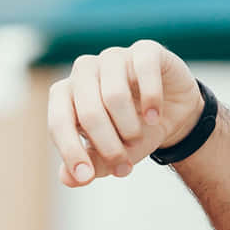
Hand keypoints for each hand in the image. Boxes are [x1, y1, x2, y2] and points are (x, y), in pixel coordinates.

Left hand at [47, 39, 203, 186]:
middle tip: (123, 166)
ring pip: (115, 93)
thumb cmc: (131, 134)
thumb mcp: (111, 156)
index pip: (59, 121)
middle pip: (88, 110)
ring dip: (128, 127)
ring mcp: (113, 57)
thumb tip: (68, 179)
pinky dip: (151, 99)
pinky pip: (144, 69)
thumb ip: (90, 165)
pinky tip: (155, 116)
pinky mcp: (144, 50)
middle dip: (107, 145)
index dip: (71, 150)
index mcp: (66, 96)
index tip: (86, 176)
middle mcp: (84, 72)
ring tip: (137, 139)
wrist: (171, 115)